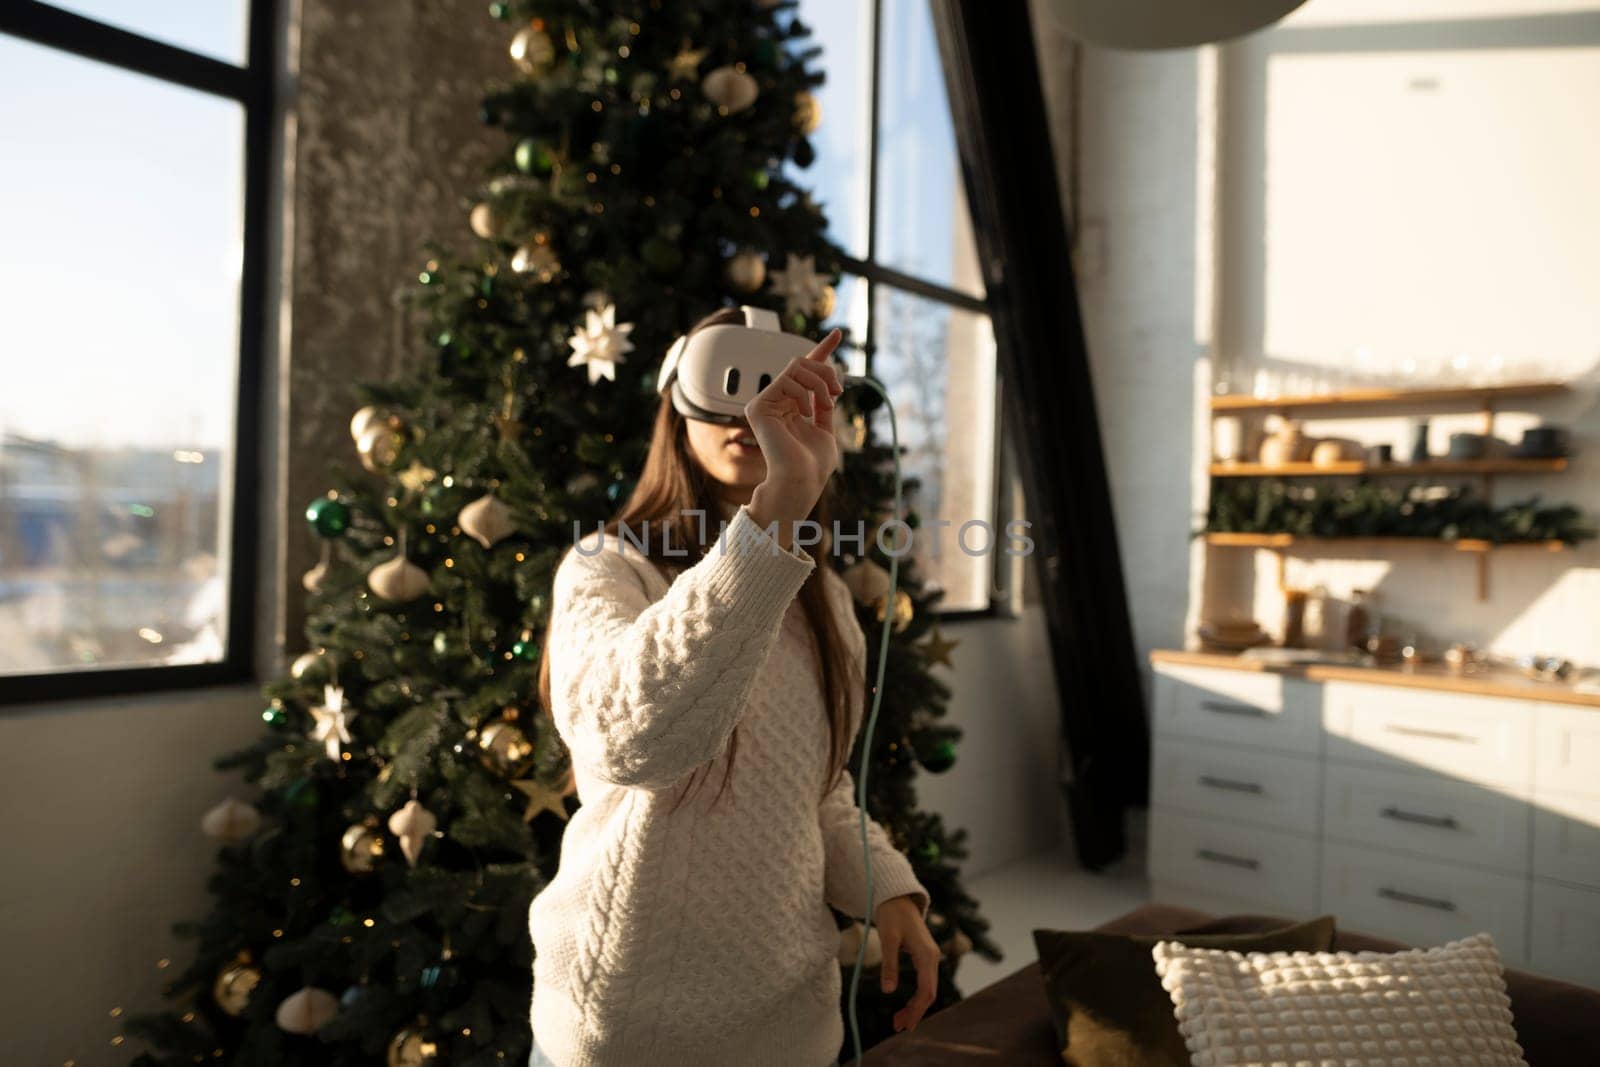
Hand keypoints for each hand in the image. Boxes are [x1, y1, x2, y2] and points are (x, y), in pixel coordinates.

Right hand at [745, 329, 842, 543]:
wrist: (801, 481)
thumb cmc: (813, 465)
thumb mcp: (825, 428)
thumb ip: (823, 404)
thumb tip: (829, 383)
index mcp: (792, 408)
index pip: (805, 373)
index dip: (822, 351)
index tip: (837, 334)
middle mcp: (776, 403)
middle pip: (802, 364)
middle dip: (826, 371)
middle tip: (838, 392)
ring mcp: (765, 404)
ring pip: (796, 367)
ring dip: (820, 382)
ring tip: (828, 402)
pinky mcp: (757, 407)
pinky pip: (787, 380)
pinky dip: (804, 392)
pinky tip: (805, 412)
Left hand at [874, 894, 938, 1031]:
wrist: (897, 897)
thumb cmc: (892, 914)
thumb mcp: (888, 938)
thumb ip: (889, 964)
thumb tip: (888, 991)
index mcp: (927, 955)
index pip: (926, 990)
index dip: (917, 1010)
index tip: (905, 1025)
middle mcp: (932, 958)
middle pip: (929, 993)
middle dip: (915, 1012)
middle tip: (897, 1026)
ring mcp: (929, 957)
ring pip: (927, 989)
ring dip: (915, 1006)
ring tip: (898, 1021)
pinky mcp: (924, 957)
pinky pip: (924, 982)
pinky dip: (915, 996)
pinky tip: (905, 1006)